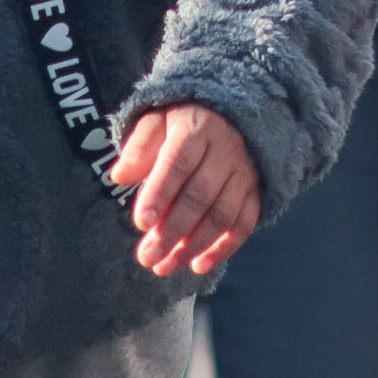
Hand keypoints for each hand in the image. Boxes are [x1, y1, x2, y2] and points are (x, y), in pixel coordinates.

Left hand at [112, 103, 259, 276]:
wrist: (234, 111)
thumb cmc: (183, 122)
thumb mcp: (158, 120)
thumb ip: (139, 147)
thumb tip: (120, 176)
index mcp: (197, 129)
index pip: (177, 163)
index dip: (159, 194)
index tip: (141, 223)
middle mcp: (225, 150)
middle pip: (200, 195)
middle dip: (172, 231)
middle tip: (147, 257)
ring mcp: (245, 172)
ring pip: (222, 214)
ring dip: (194, 245)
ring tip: (165, 267)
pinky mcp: (257, 189)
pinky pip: (245, 222)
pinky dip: (224, 247)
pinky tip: (199, 265)